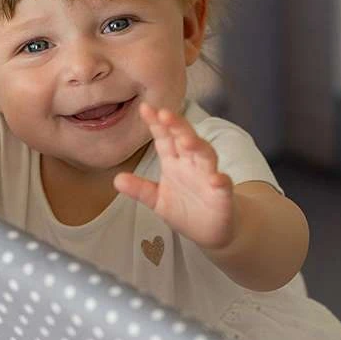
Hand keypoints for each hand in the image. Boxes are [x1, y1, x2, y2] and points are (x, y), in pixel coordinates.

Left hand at [114, 102, 234, 249]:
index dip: (156, 124)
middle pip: (185, 139)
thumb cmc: (186, 209)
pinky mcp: (222, 195)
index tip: (145, 108)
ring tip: (186, 140)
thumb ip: (140, 189)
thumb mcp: (157, 200)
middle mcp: (192, 165)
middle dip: (177, 126)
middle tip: (164, 114)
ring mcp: (209, 177)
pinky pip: (223, 185)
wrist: (212, 231)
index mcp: (174, 163)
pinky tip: (216, 179)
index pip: (165, 139)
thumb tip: (117, 180)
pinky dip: (221, 180)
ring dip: (198, 146)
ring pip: (205, 155)